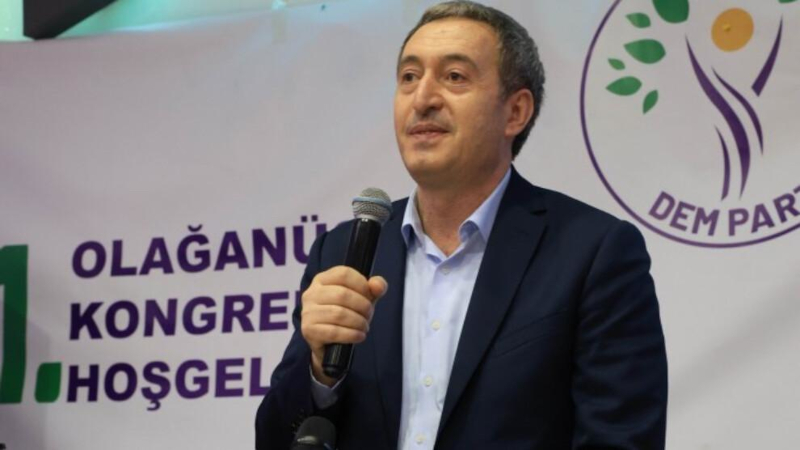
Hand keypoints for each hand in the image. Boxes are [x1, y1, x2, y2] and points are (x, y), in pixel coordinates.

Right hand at [301, 266, 386, 386]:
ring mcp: (307, 312)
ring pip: (339, 314)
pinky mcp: (309, 330)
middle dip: (363, 306)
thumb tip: (378, 286)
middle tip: (369, 315)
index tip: (369, 296)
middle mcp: (311, 293)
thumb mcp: (363, 297)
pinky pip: (334, 332)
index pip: (344, 274)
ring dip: (358, 322)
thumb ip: (375, 287)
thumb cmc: (347, 314)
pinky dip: (352, 335)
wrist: (331, 343)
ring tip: (364, 327)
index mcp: (322, 279)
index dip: (362, 285)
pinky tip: (359, 336)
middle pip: (342, 294)